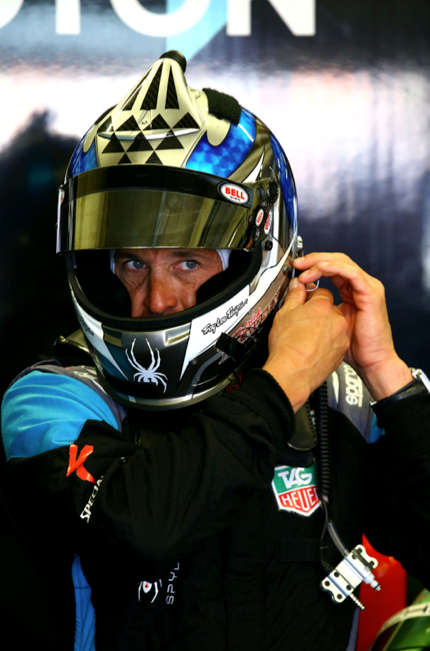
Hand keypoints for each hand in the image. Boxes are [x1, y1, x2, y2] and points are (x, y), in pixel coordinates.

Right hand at [263, 278, 349, 411]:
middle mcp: (336, 319)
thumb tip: (297, 286)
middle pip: (330, 308)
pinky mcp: (341, 351)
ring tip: (308, 336)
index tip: (304, 303)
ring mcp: (341, 336)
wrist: (292, 373)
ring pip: (334, 325)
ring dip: (324, 327)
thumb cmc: (287, 346)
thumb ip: (294, 296)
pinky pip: (336, 341)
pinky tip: (313, 347)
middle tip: (304, 321)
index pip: (321, 292)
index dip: (310, 297)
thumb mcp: (284, 314)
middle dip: (319, 312)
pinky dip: (327, 342)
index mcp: (322, 305)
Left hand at [293, 252, 411, 400]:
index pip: (332, 268)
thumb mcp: (328, 322)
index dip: (313, 265)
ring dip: (320, 263)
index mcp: (351, 291)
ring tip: (304, 268)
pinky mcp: (371, 293)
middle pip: (337, 260)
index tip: (295, 269)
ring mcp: (368, 288)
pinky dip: (334, 268)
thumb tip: (298, 294)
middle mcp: (360, 286)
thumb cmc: (353, 348)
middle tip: (297, 264)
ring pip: (343, 263)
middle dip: (314, 259)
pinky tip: (320, 269)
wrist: (371, 362)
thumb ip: (316, 306)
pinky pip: (351, 273)